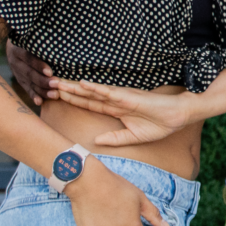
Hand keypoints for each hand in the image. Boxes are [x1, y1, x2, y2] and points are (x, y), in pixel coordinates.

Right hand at [6, 40, 54, 103]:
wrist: (14, 44)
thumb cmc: (30, 38)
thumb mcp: (32, 37)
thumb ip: (41, 41)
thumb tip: (62, 41)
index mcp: (18, 49)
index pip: (28, 58)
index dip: (39, 66)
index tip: (50, 72)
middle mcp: (15, 62)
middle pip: (29, 73)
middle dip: (43, 81)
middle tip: (57, 85)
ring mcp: (16, 72)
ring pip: (29, 83)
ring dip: (42, 90)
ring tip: (55, 95)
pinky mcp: (19, 80)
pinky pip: (26, 89)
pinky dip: (33, 96)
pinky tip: (40, 102)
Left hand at [50, 79, 193, 144]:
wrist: (178, 116)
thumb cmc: (160, 124)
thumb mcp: (133, 137)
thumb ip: (115, 139)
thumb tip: (95, 141)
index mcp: (115, 110)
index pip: (89, 104)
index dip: (72, 101)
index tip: (55, 97)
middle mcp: (114, 101)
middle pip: (86, 95)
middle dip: (67, 91)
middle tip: (47, 85)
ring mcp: (121, 97)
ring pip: (93, 91)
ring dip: (75, 88)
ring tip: (57, 83)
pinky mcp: (129, 97)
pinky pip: (109, 92)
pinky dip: (95, 88)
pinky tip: (82, 84)